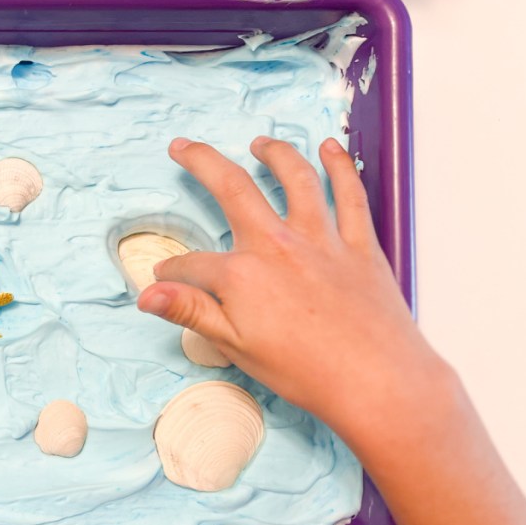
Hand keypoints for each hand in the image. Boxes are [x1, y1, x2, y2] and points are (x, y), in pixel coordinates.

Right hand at [138, 136, 444, 436]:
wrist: (377, 382)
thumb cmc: (306, 371)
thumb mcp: (234, 347)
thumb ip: (189, 311)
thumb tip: (147, 293)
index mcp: (241, 274)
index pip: (193, 264)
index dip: (173, 272)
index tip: (165, 279)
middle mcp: (277, 244)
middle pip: (232, 189)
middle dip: (202, 163)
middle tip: (183, 147)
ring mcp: (321, 239)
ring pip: (295, 178)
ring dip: (274, 153)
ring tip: (260, 142)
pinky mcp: (358, 245)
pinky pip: (349, 194)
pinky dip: (340, 167)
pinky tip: (331, 149)